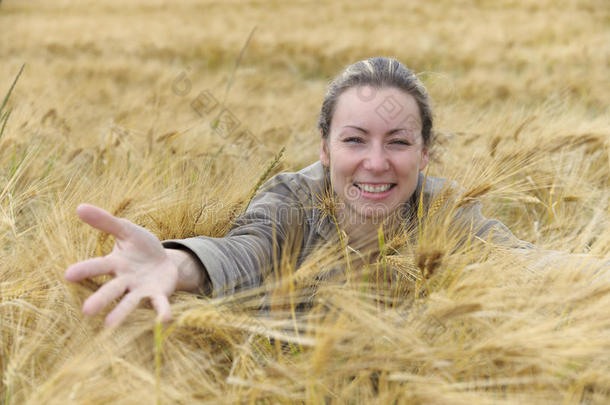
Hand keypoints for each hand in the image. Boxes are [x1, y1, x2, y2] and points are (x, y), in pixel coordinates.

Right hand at [65, 204, 177, 326]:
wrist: (164, 262)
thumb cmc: (141, 247)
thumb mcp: (127, 230)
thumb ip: (106, 222)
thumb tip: (79, 207)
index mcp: (115, 264)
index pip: (98, 266)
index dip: (85, 270)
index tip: (68, 275)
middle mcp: (125, 281)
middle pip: (111, 289)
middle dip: (100, 299)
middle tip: (87, 310)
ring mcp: (141, 290)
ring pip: (130, 302)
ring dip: (121, 313)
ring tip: (110, 325)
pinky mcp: (158, 295)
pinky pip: (160, 304)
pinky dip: (162, 312)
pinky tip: (166, 319)